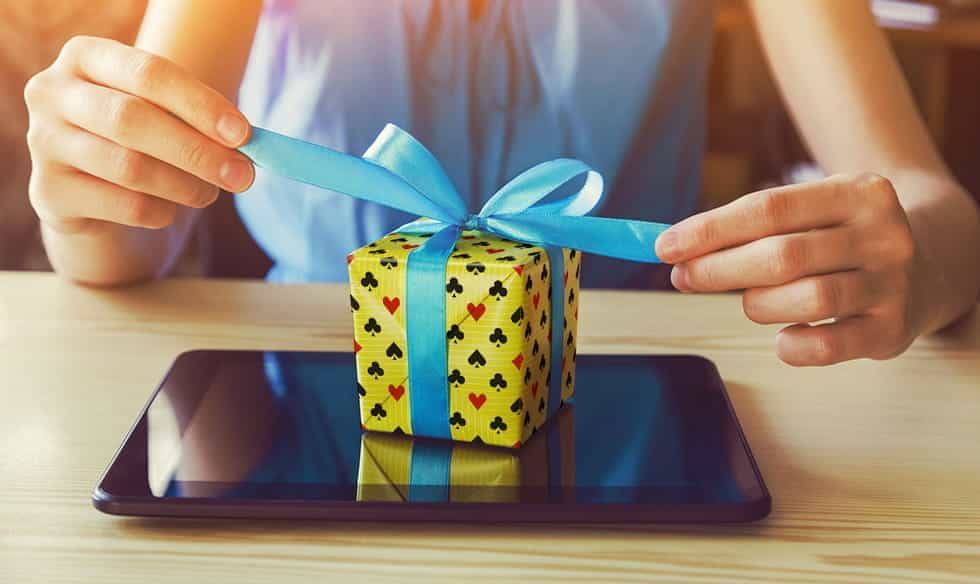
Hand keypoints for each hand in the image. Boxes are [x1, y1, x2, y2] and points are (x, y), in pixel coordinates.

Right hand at [24, 36, 254, 233]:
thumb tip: (247, 145)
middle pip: (133, 120)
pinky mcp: (49, 192)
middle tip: (243, 175)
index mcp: (87, 57)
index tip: (243, 134)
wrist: (94, 191)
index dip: (200, 104)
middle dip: (198, 150)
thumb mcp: (167, 116)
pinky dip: (162, 212)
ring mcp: (43, 142)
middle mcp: (53, 92)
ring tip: (209, 193)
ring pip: (130, 167)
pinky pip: (124, 205)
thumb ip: (200, 121)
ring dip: (185, 185)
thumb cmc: (142, 139)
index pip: (149, 73)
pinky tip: (169, 209)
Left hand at [655, 173, 920, 365]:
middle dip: (718, 270)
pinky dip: (790, 344)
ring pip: (806, 300)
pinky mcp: (892, 331)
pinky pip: (825, 347)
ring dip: (757, 305)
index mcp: (857, 192)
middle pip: (782, 255)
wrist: (932, 263)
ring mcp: (892, 284)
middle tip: (682, 278)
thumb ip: (750, 227)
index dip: (710, 230)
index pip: (769, 208)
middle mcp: (882, 234)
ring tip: (750, 302)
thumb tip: (675, 251)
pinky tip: (783, 334)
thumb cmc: (841, 237)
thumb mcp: (811, 213)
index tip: (664, 247)